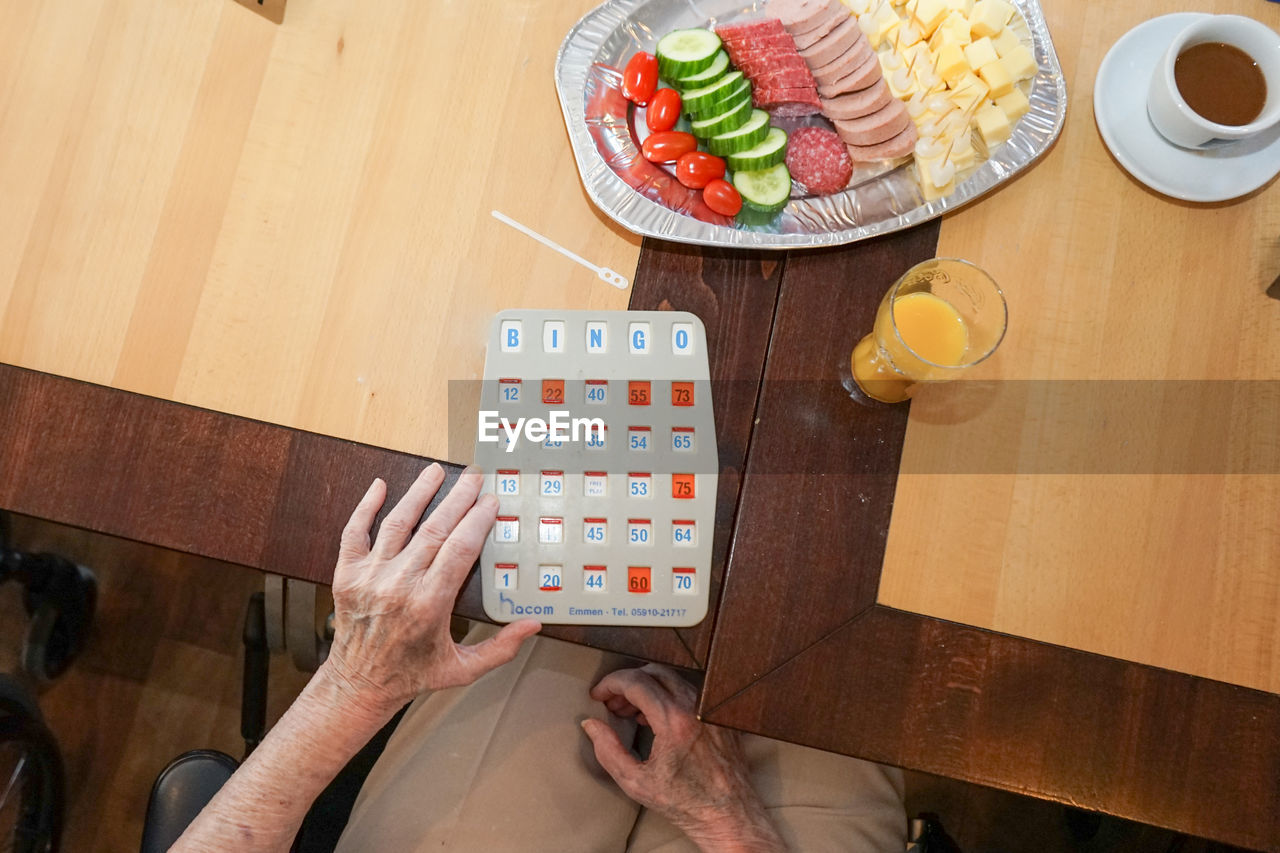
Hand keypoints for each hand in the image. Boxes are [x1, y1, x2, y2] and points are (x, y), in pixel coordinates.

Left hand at [321, 464, 540, 720]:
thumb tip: (534, 625)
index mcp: (429, 606)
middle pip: (434, 529)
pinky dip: (365, 507)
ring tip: (436, 471)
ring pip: (398, 522)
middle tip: (474, 477)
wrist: (359, 684)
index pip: (459, 550)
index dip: (477, 521)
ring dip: (419, 493)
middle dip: (458, 499)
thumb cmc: (412, 675)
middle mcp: (399, 585)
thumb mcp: (463, 669)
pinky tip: (379, 485)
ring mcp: (370, 576)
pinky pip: (354, 532)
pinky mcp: (347, 574)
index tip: (491, 502)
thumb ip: (501, 648)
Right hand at [581, 664, 785, 852]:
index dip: (610, 683)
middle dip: (627, 683)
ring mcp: (709, 709)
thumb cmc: (684, 803)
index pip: (635, 682)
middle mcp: (694, 708)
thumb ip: (608, 751)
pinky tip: (654, 717)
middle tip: (612, 702)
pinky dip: (666, 696)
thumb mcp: (636, 782)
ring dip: (646, 688)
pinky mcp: (718, 716)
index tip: (598, 694)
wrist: (727, 814)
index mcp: (673, 721)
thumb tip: (591, 725)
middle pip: (653, 672)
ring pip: (672, 679)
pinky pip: (688, 692)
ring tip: (630, 711)